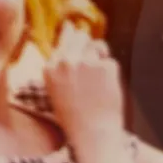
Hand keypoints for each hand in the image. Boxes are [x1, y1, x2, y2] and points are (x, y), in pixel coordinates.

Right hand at [43, 22, 124, 145]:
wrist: (92, 134)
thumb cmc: (75, 116)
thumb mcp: (57, 88)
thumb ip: (61, 62)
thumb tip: (70, 27)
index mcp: (50, 68)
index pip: (63, 40)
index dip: (74, 41)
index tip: (81, 46)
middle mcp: (66, 61)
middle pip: (81, 37)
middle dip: (88, 46)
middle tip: (94, 67)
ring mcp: (86, 62)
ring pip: (98, 46)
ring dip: (101, 58)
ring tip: (99, 82)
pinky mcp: (106, 66)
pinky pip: (110, 61)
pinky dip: (111, 73)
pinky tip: (106, 90)